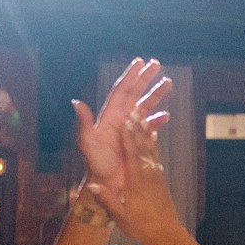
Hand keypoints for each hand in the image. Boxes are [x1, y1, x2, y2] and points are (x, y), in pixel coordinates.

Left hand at [72, 58, 171, 200]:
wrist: (106, 183)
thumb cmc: (95, 164)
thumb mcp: (87, 143)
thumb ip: (84, 122)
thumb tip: (76, 102)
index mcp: (109, 116)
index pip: (122, 91)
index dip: (130, 75)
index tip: (140, 62)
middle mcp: (120, 119)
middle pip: (134, 93)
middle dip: (145, 78)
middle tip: (156, 63)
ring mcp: (129, 130)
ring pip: (144, 106)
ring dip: (156, 94)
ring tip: (168, 83)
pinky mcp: (137, 140)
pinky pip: (150, 126)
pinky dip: (158, 119)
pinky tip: (166, 116)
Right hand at [84, 114, 179, 244]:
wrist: (167, 233)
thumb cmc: (142, 227)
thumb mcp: (121, 217)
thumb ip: (109, 200)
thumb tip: (93, 186)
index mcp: (137, 182)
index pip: (133, 154)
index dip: (130, 136)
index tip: (126, 119)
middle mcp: (149, 174)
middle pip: (142, 146)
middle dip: (137, 126)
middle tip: (134, 107)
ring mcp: (156, 174)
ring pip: (150, 148)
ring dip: (145, 130)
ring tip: (141, 112)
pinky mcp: (159, 177)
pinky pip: (154, 154)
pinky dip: (152, 141)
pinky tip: (151, 131)